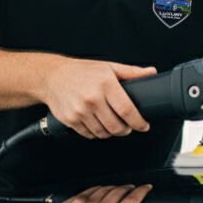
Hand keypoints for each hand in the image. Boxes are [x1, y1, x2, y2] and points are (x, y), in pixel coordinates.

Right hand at [41, 58, 155, 139]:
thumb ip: (131, 72)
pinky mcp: (70, 120)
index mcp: (105, 84)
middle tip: (127, 126)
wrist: (52, 76)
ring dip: (111, 132)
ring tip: (112, 124)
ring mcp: (80, 110)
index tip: (143, 126)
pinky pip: (89, 134)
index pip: (127, 110)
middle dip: (125, 130)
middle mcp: (92, 98)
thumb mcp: (108, 67)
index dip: (138, 122)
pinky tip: (97, 123)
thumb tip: (151, 73)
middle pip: (116, 126)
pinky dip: (96, 133)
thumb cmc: (81, 72)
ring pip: (103, 133)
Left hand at [47, 185, 160, 202]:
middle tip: (126, 189)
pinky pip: (94, 187)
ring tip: (104, 197)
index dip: (142, 192)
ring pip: (108, 187)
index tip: (148, 187)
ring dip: (108, 189)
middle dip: (125, 187)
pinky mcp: (80, 200)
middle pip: (122, 191)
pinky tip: (90, 197)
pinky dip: (93, 190)